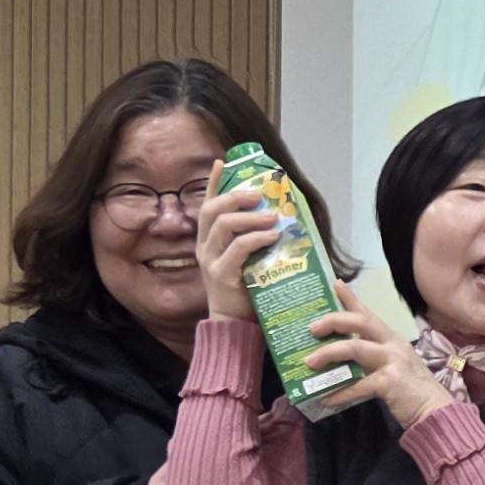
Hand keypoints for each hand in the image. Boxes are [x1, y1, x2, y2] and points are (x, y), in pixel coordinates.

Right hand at [193, 186, 285, 328]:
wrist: (233, 323)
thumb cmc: (245, 289)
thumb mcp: (247, 259)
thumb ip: (253, 239)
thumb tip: (279, 217)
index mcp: (208, 240)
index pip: (207, 204)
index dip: (213, 182)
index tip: (221, 161)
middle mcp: (205, 246)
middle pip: (212, 210)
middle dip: (235, 196)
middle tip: (258, 194)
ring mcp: (210, 260)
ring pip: (224, 225)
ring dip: (250, 216)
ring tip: (272, 216)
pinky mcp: (221, 274)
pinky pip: (238, 248)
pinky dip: (256, 238)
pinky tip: (272, 235)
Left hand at [297, 284, 449, 428]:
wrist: (435, 413)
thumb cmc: (413, 393)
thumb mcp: (394, 369)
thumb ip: (372, 364)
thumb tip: (341, 366)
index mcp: (393, 341)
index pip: (369, 314)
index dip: (351, 298)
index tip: (335, 284)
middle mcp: (393, 345)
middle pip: (360, 322)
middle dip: (333, 321)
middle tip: (312, 328)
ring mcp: (393, 361)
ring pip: (355, 347)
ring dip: (329, 353)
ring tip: (309, 363)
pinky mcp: (390, 381)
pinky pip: (358, 385)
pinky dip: (340, 392)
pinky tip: (326, 399)